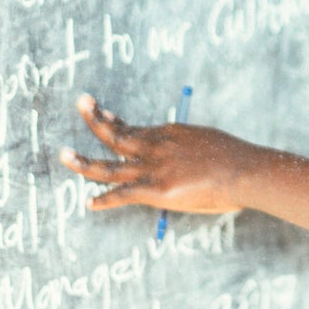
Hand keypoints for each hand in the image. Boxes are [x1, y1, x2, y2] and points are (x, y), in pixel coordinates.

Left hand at [57, 93, 252, 213]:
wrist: (244, 171)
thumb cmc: (234, 159)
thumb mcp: (207, 142)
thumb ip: (189, 147)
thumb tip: (183, 157)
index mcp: (168, 132)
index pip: (133, 127)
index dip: (115, 120)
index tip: (104, 114)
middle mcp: (155, 146)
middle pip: (116, 134)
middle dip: (95, 119)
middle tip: (81, 104)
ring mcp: (153, 168)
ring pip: (109, 165)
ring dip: (83, 162)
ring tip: (64, 155)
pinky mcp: (156, 190)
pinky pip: (122, 195)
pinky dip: (104, 200)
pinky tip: (89, 203)